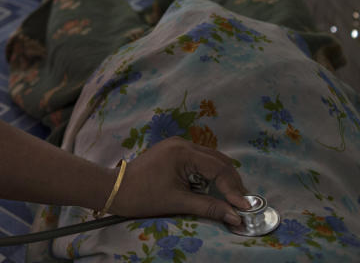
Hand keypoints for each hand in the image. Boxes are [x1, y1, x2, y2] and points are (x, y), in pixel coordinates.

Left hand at [108, 137, 249, 225]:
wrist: (115, 189)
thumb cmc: (143, 195)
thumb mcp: (178, 202)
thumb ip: (209, 207)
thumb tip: (236, 216)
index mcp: (183, 152)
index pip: (219, 168)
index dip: (234, 189)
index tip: (244, 208)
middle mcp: (183, 143)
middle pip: (219, 161)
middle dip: (232, 182)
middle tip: (242, 204)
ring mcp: (178, 146)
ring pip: (211, 159)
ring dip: (223, 178)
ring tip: (232, 199)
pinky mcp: (174, 152)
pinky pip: (200, 160)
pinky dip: (210, 174)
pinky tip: (214, 189)